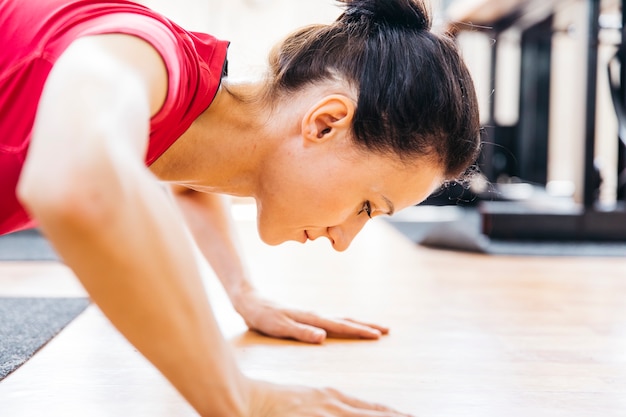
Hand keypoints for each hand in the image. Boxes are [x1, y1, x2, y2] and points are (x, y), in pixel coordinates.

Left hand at [231, 289, 388, 343]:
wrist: (251, 302)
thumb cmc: (264, 317)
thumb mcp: (280, 327)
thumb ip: (301, 332)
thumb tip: (323, 337)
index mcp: (312, 318)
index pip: (341, 326)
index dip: (360, 331)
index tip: (377, 335)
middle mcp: (316, 315)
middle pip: (346, 320)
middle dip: (367, 326)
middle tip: (387, 330)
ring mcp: (313, 315)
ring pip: (341, 319)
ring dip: (358, 324)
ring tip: (374, 328)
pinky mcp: (308, 317)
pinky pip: (332, 321)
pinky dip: (345, 324)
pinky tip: (346, 327)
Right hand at [248, 379, 413, 416]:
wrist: (245, 399)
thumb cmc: (274, 402)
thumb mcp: (309, 401)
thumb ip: (331, 408)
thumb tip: (344, 410)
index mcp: (334, 399)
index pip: (375, 409)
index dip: (396, 414)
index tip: (413, 416)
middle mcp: (334, 404)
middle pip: (376, 414)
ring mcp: (325, 413)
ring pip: (365, 416)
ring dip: (387, 416)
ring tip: (410, 416)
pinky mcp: (315, 416)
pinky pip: (349, 416)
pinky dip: (367, 413)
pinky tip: (383, 415)